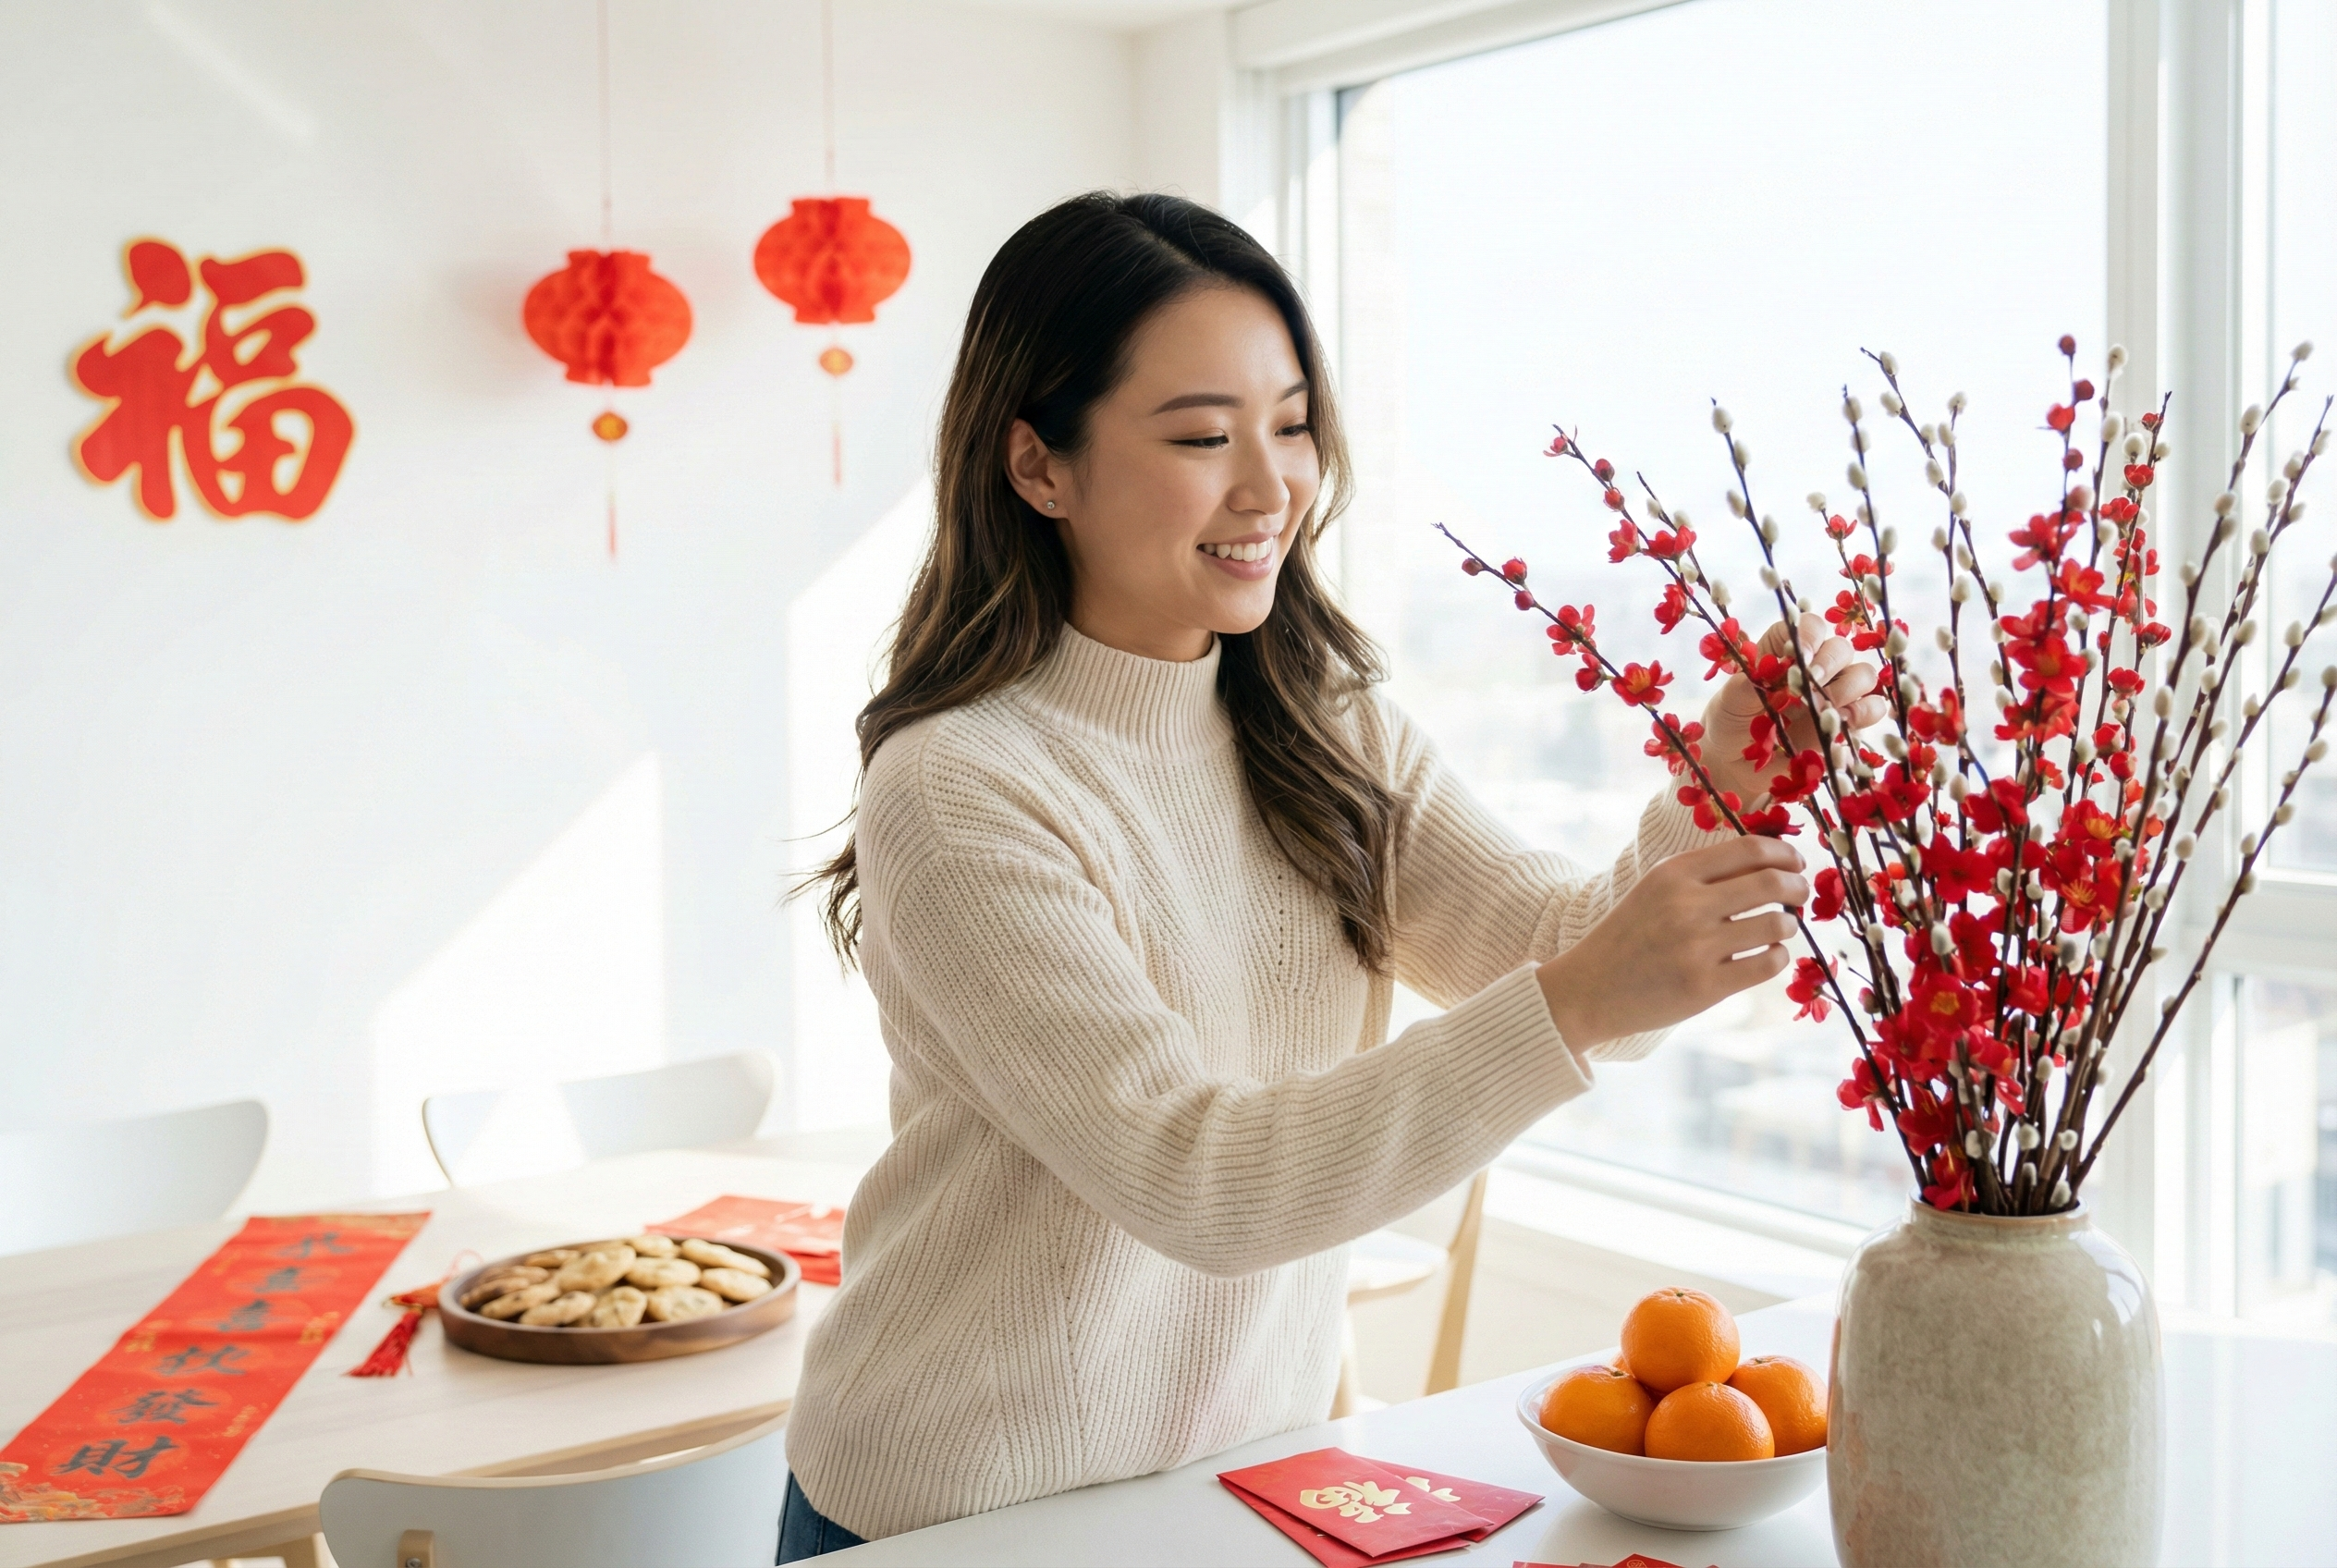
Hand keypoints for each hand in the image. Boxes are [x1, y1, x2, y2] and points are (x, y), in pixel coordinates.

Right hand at [1535, 836, 1807, 1050]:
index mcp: (1674, 873)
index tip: (1796, 863)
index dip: (1785, 853)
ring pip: (1776, 925)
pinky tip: (1768, 955)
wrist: (1588, 989)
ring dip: (1788, 925)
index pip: (1750, 849)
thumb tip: (1772, 864)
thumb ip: (1704, 874)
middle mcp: (1686, 905)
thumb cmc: (1630, 935)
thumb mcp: (1656, 889)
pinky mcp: (1704, 986)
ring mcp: (1696, 947)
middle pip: (1772, 883)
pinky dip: (1778, 957)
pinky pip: (1767, 964)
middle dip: (1797, 887)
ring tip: (1779, 929)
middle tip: (1800, 895)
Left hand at [1700, 612, 1888, 802]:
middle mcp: (1815, 666)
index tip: (1800, 658)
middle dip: (1830, 665)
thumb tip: (1766, 673)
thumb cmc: (1731, 724)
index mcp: (1784, 650)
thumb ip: (1743, 687)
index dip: (1809, 635)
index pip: (1808, 626)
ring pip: (1864, 674)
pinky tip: (1839, 726)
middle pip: (1841, 648)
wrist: (1738, 764)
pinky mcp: (1847, 723)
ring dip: (1848, 689)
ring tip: (1822, 712)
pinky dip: (1864, 713)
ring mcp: (1834, 693)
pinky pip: (1874, 708)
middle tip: (1809, 693)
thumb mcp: (1728, 704)